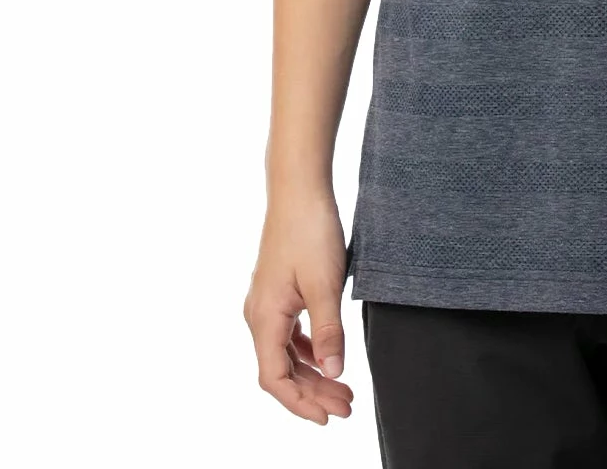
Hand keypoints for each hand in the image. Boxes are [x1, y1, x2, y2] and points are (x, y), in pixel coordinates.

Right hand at [244, 192, 354, 423]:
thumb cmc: (311, 231)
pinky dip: (309, 350)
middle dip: (313, 393)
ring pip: (286, 352)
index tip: (328, 417)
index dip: (300, 404)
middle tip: (347, 406)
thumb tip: (334, 373)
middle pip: (281, 370)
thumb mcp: (326, 284)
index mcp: (264, 318)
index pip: (275, 379)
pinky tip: (328, 355)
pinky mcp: (277, 291)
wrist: (299, 189)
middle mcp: (258, 315)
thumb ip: (330, 331)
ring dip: (312, 373)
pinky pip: (289, 333)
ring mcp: (266, 302)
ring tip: (343, 388)